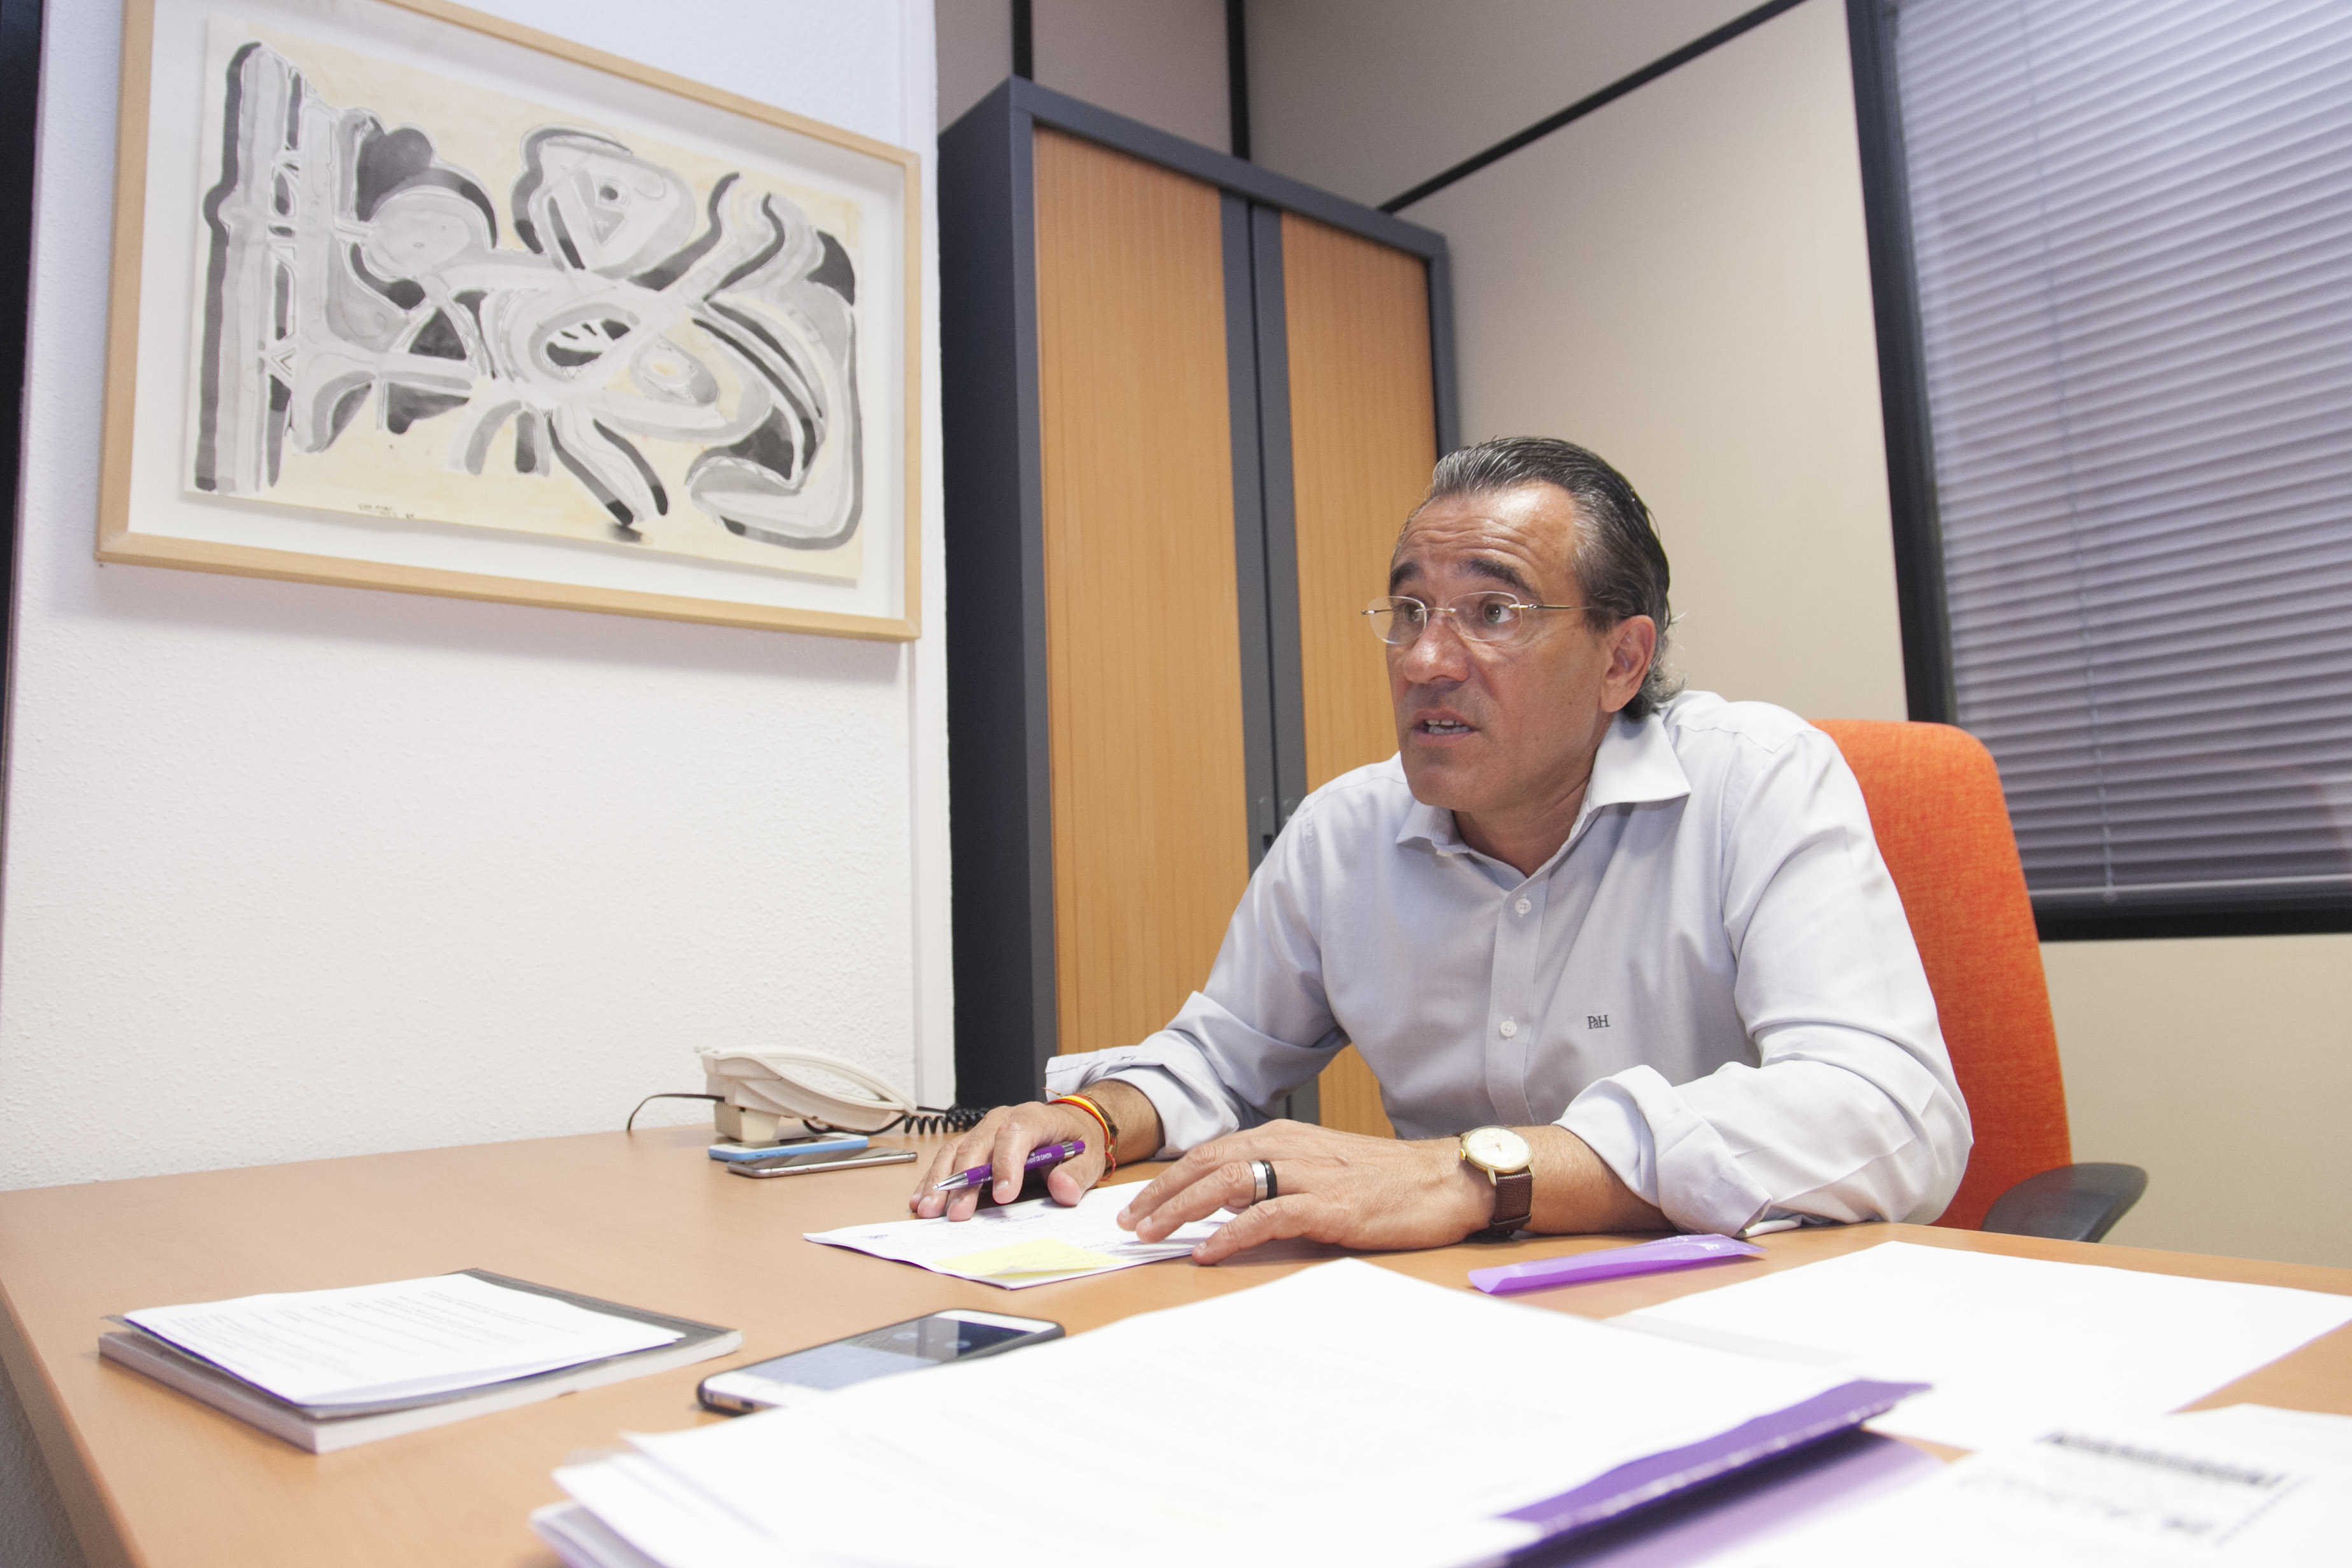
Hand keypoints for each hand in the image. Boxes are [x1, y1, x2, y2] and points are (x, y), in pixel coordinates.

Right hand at [908, 1102, 1105, 1219]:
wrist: (1068, 1125)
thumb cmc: (1075, 1140)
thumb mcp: (1089, 1156)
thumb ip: (1078, 1173)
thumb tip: (1063, 1189)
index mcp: (1034, 1117)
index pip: (1015, 1135)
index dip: (1006, 1164)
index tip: (1003, 1196)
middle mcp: (1003, 1119)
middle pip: (977, 1145)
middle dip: (965, 1181)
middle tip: (957, 1214)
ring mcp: (984, 1131)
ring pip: (955, 1151)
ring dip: (940, 1182)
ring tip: (929, 1210)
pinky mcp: (972, 1144)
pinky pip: (947, 1158)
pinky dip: (933, 1179)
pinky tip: (921, 1199)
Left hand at [1115, 1119, 1492, 1263]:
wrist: (1446, 1179)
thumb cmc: (1387, 1180)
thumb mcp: (1321, 1170)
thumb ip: (1276, 1179)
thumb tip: (1229, 1204)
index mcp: (1285, 1136)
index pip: (1211, 1153)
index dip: (1170, 1179)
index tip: (1139, 1205)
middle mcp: (1291, 1147)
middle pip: (1208, 1164)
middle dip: (1162, 1194)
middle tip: (1130, 1223)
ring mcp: (1310, 1175)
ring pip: (1229, 1184)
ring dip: (1183, 1209)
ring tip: (1153, 1235)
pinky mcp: (1331, 1206)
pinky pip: (1269, 1216)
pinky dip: (1233, 1233)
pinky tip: (1209, 1251)